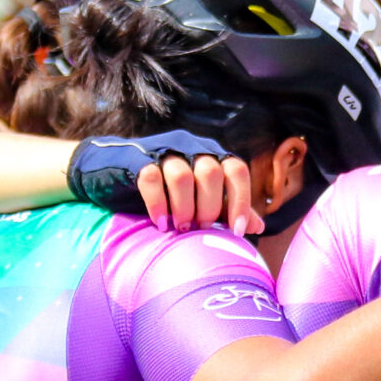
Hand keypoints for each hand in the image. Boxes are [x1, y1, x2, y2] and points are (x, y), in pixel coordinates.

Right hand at [137, 149, 261, 235]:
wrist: (121, 173)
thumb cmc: (172, 191)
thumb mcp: (204, 201)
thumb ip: (228, 211)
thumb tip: (258, 227)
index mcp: (214, 157)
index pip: (237, 171)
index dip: (241, 201)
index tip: (237, 231)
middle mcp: (193, 149)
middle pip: (210, 172)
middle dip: (209, 207)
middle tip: (200, 228)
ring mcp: (165, 151)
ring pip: (181, 175)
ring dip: (183, 207)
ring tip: (180, 228)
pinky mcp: (139, 159)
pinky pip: (151, 179)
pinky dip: (157, 204)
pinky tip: (160, 223)